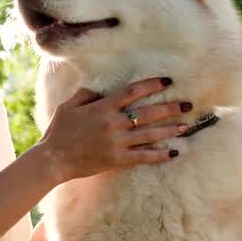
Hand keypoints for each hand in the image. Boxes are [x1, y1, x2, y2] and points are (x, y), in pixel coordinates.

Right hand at [35, 77, 191, 184]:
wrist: (53, 159)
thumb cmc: (59, 131)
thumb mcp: (68, 106)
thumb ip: (86, 94)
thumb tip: (101, 89)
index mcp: (103, 107)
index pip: (133, 92)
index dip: (152, 84)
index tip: (168, 80)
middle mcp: (114, 123)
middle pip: (149, 112)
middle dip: (171, 108)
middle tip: (188, 104)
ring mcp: (117, 142)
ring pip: (150, 134)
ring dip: (170, 130)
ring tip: (186, 126)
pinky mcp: (117, 159)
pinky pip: (143, 156)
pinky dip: (160, 155)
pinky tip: (174, 152)